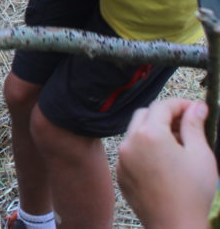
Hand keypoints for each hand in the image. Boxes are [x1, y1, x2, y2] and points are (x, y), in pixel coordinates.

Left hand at [118, 99, 217, 228]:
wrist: (176, 225)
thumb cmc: (192, 192)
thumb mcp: (200, 154)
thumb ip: (194, 125)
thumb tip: (197, 106)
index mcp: (149, 134)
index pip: (162, 106)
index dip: (181, 104)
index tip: (195, 109)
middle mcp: (129, 142)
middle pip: (144, 115)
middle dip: (164, 115)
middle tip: (186, 124)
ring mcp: (122, 159)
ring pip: (135, 133)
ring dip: (153, 131)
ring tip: (177, 144)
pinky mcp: (120, 174)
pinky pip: (130, 152)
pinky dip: (144, 149)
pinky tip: (163, 161)